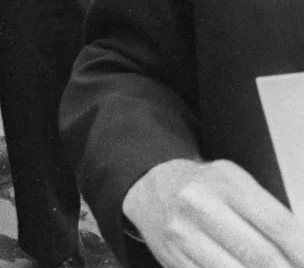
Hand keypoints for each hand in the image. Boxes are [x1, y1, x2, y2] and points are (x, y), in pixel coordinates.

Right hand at [123, 157, 303, 267]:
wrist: (151, 189)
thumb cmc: (202, 186)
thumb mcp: (236, 183)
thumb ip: (267, 211)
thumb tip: (300, 250)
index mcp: (223, 183)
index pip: (276, 223)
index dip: (301, 250)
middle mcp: (199, 206)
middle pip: (260, 254)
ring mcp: (183, 235)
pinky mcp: (173, 258)